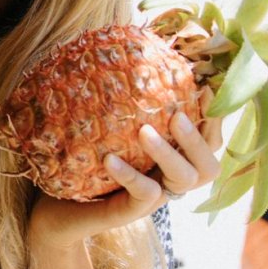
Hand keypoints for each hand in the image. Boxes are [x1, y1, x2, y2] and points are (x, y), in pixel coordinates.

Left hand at [29, 101, 221, 250]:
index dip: (214, 117)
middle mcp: (169, 180)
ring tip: (144, 131)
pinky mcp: (132, 211)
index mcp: (171, 159)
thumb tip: (123, 56)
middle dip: (199, 138)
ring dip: (168, 153)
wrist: (53, 212)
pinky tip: (110, 159)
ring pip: (184, 179)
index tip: (204, 88)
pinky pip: (144, 194)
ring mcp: (154, 199)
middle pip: (209, 166)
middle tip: (177, 114)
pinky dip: (130, 175)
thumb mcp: (106, 132)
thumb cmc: (82, 164)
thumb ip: (123, 107)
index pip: (209, 141)